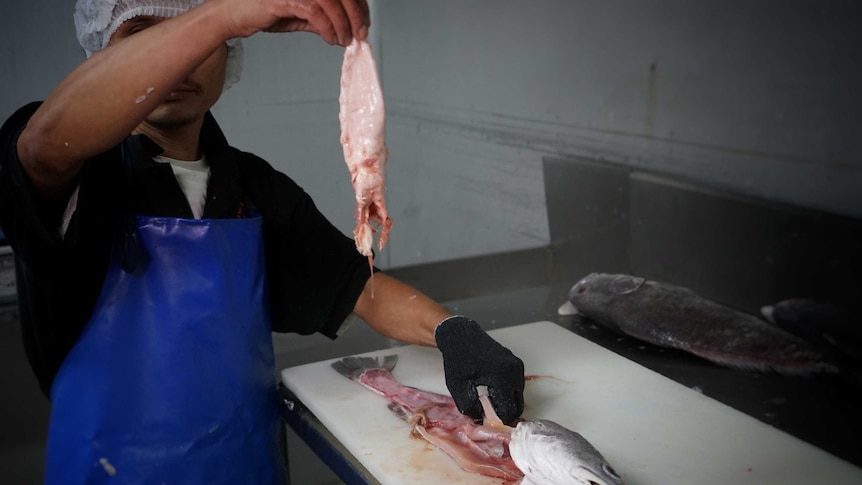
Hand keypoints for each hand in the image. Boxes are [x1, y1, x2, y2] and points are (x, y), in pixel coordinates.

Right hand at [224, 0, 369, 45]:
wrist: (233, 15)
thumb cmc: (262, 11)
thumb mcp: (300, 15)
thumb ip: (321, 19)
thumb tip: (343, 29)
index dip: (358, 6)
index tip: (364, 23)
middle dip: (356, 15)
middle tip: (360, 34)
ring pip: (333, 3)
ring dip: (343, 24)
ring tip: (344, 40)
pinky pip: (317, 13)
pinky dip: (328, 29)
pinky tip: (331, 39)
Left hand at [435, 317, 524, 423]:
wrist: (461, 335)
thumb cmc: (458, 360)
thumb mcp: (457, 386)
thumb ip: (469, 406)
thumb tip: (480, 419)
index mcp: (502, 377)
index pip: (509, 411)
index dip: (499, 421)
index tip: (487, 421)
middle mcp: (514, 371)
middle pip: (518, 405)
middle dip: (504, 413)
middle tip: (488, 415)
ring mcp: (517, 366)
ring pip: (518, 395)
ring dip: (506, 402)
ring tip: (488, 400)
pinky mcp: (516, 363)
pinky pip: (516, 385)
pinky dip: (508, 392)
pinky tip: (492, 389)